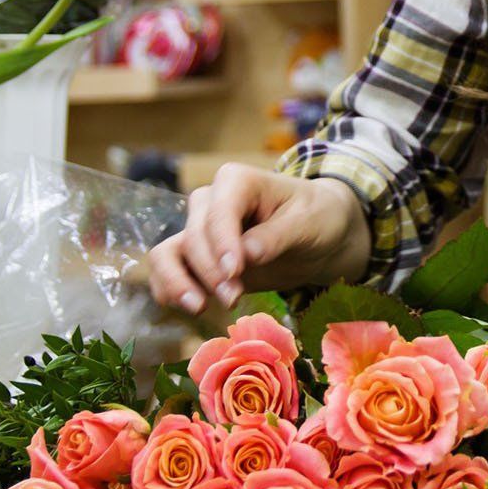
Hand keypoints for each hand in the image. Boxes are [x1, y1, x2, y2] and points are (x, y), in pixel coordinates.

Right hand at [148, 165, 371, 313]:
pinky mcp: (197, 258)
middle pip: (193, 237)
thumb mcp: (309, 223)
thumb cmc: (317, 218)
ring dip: (178, 282)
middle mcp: (210, 201)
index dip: (221, 243)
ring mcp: (200, 230)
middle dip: (210, 271)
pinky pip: (168, 271)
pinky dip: (169, 290)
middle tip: (234, 298)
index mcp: (237, 181)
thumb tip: (247, 254)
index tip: (234, 272)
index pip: (218, 211)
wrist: (321, 235)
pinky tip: (190, 307)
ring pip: (166, 253)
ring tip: (200, 307)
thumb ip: (278, 236)